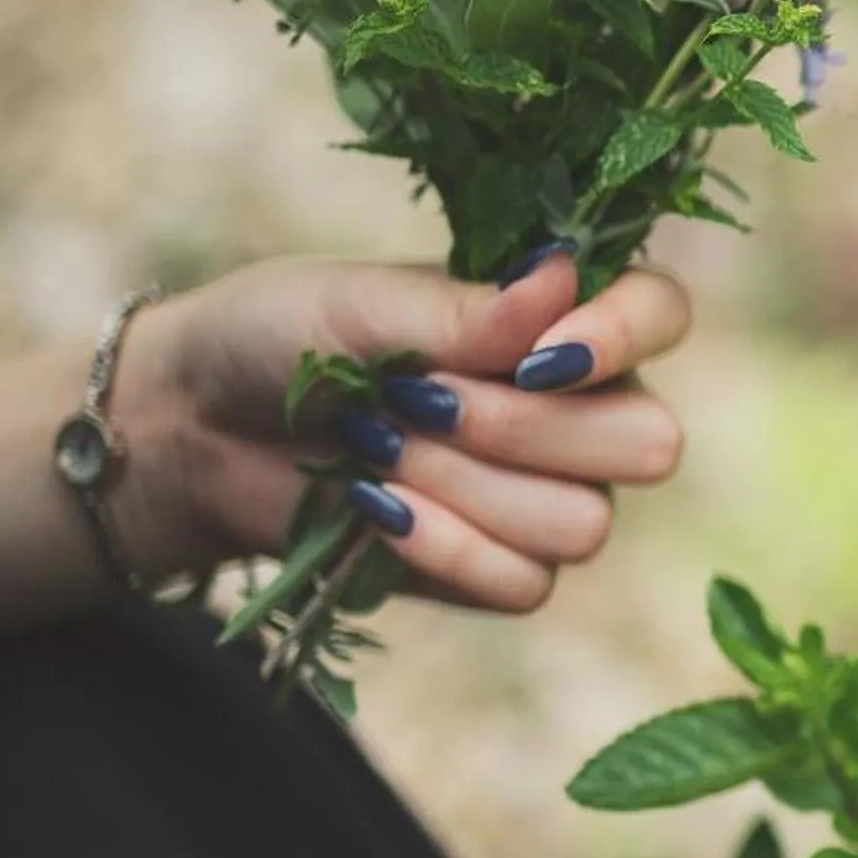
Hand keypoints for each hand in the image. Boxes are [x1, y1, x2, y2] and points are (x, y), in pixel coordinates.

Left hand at [111, 246, 690, 611]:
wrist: (194, 430)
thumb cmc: (280, 337)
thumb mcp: (363, 304)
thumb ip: (469, 309)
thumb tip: (562, 275)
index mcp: (560, 317)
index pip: (663, 315)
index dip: (623, 339)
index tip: (539, 354)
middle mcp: (580, 406)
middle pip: (648, 442)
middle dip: (527, 431)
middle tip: (423, 402)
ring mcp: (551, 494)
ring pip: (585, 524)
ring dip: (466, 489)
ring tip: (379, 450)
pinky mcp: (505, 569)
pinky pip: (528, 583)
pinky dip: (447, 550)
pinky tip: (380, 513)